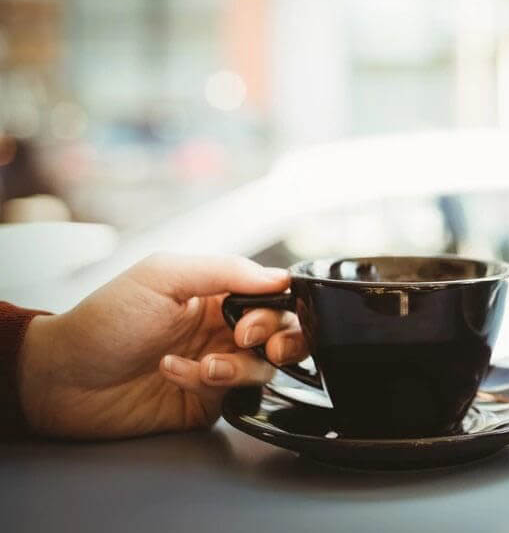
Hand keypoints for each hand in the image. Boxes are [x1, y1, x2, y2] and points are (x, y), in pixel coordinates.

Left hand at [19, 253, 309, 438]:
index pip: (273, 296)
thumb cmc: (105, 320)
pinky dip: (208, 384)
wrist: (61, 378)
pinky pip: (233, 396)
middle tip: (249, 342)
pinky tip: (174, 374)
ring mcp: (217, 366)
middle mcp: (222, 330)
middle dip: (279, 339)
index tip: (255, 318)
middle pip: (282, 334)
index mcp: (217, 294)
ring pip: (264, 369)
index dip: (278, 308)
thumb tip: (281, 278)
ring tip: (204, 366)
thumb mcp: (162, 276)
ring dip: (238, 366)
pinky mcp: (207, 402)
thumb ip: (225, 271)